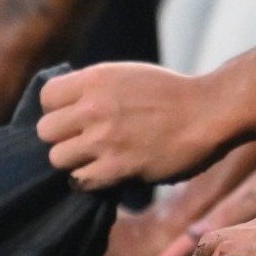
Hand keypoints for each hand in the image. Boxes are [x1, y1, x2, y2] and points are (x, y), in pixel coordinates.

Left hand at [36, 63, 236, 189]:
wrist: (209, 112)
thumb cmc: (171, 94)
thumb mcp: (127, 75)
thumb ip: (95, 88)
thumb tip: (65, 108)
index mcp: (96, 79)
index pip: (46, 97)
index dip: (56, 110)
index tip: (72, 118)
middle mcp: (94, 107)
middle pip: (45, 131)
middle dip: (62, 138)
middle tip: (83, 142)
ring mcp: (104, 138)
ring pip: (57, 158)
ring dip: (74, 162)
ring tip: (95, 159)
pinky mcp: (118, 167)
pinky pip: (80, 180)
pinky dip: (90, 180)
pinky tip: (106, 173)